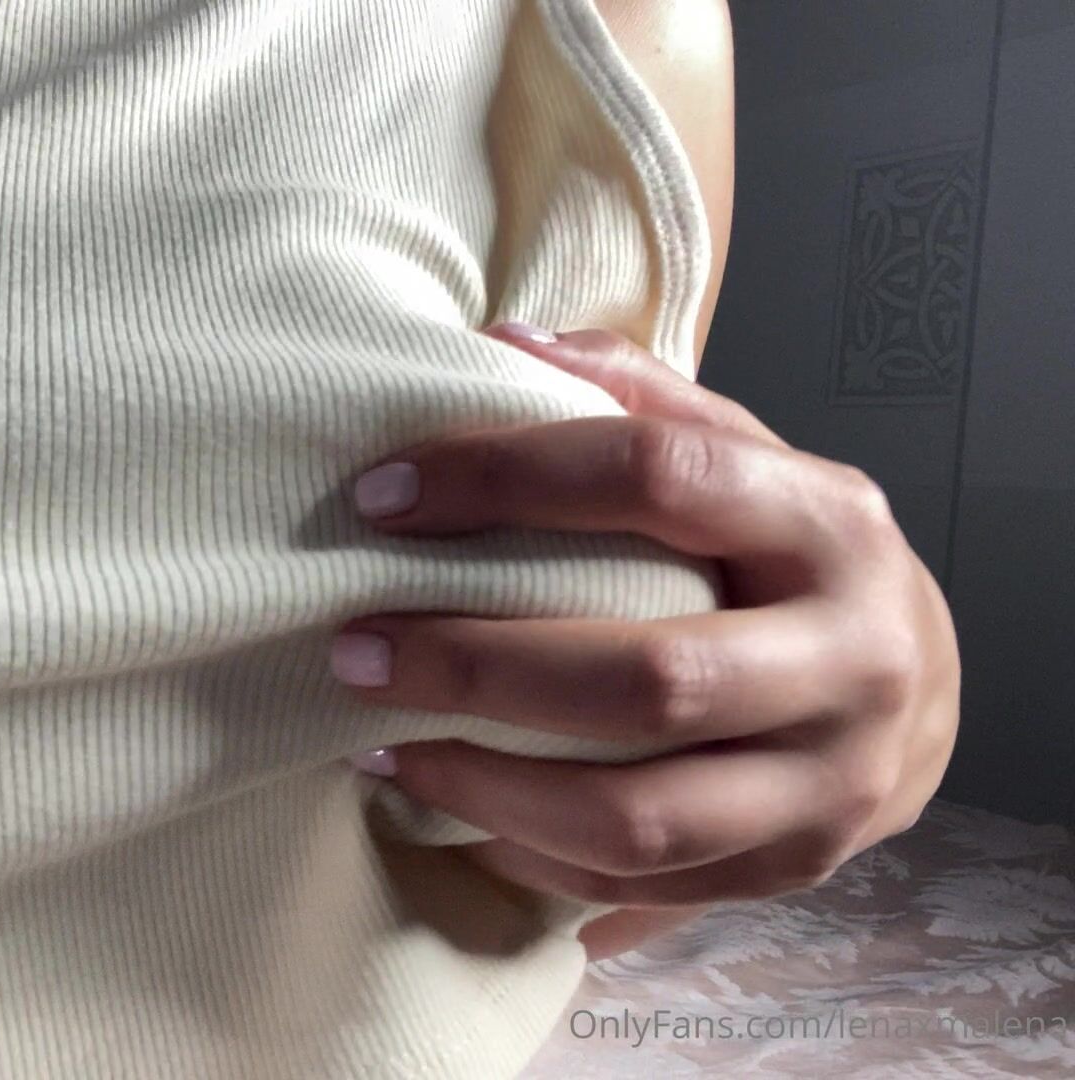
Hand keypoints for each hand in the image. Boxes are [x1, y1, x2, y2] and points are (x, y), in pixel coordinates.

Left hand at [330, 323, 960, 953]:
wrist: (913, 688)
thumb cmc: (784, 554)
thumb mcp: (741, 454)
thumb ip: (635, 394)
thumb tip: (503, 341)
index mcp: (828, 522)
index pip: (659, 473)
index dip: (506, 476)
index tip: (381, 497)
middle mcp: (853, 658)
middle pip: (648, 676)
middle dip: (475, 668)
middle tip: (354, 653)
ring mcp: (831, 784)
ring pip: (637, 816)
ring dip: (484, 789)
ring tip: (377, 751)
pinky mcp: (792, 869)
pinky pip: (635, 887)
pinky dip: (525, 858)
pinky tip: (448, 814)